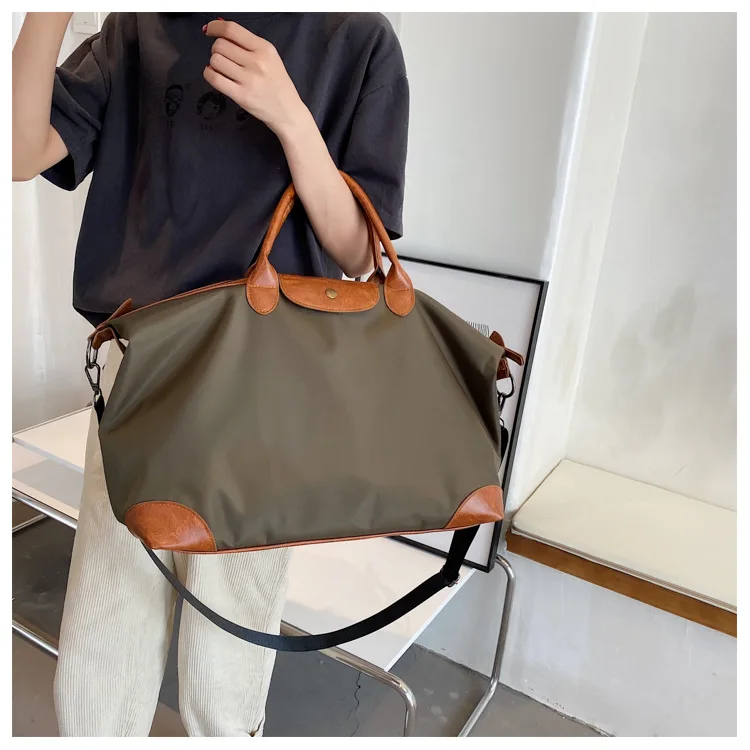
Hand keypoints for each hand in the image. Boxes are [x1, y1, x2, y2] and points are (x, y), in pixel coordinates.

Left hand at [203, 19, 309, 137]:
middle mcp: (257, 62)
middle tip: (223, 56)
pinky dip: (210, 74)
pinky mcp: (241, 96)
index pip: (232, 29)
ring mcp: (248, 80)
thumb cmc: (278, 85)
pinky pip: (214, 79)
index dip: (216, 27)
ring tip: (222, 68)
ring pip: (215, 60)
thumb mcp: (271, 58)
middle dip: (217, 49)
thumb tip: (222, 30)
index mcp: (265, 49)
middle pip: (220, 45)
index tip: (210, 29)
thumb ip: (248, 44)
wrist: (288, 111)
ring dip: (214, 63)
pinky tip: (216, 75)